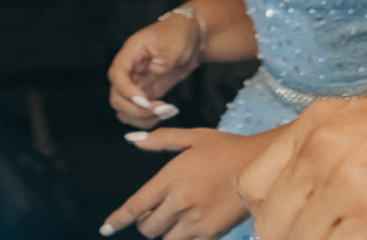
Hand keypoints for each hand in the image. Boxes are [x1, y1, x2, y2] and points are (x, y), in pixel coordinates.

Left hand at [102, 127, 265, 238]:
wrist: (260, 167)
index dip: (117, 219)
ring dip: (163, 233)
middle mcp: (180, 202)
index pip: (135, 206)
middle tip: (154, 212)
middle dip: (145, 222)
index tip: (105, 227)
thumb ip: (160, 139)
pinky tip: (186, 229)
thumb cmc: (226, 148)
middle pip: (147, 228)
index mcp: (172, 178)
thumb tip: (133, 140)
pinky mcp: (210, 234)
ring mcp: (195, 221)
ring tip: (172, 219)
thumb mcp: (193, 137)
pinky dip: (181, 239)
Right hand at [108, 15, 201, 127]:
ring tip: (163, 113)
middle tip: (157, 109)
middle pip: (116, 97)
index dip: (126, 90)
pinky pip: (136, 113)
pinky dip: (147, 120)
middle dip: (134, 109)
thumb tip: (156, 66)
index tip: (144, 100)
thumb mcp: (175, 41)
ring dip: (140, 118)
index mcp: (131, 53)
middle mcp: (129, 70)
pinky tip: (163, 114)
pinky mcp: (145, 94)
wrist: (189, 40)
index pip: (117, 74)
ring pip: (123, 109)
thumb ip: (166, 55)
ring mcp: (136, 84)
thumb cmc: (178, 34)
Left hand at [237, 97, 366, 239]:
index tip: (293, 228)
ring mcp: (351, 190)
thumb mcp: (362, 125)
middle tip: (336, 235)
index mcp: (317, 124)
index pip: (252, 186)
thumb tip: (289, 210)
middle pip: (273, 226)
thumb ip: (318, 157)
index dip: (270, 218)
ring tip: (363, 234)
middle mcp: (324, 152)